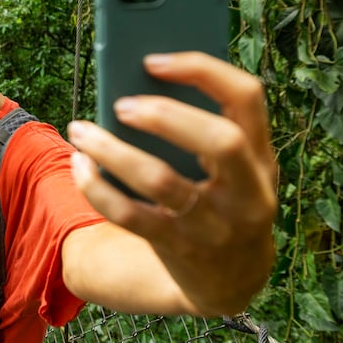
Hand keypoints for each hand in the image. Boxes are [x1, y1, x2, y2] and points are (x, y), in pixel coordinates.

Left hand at [67, 52, 276, 315]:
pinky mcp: (179, 250)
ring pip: (161, 181)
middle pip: (220, 141)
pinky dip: (97, 187)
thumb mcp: (234, 168)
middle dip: (165, 116)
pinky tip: (80, 166)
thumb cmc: (223, 200)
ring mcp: (216, 225)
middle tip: (121, 105)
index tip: (153, 60)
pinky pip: (130, 216)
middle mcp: (248, 191)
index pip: (247, 97)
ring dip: (112, 151)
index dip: (202, 70)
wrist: (234, 281)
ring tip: (80, 130)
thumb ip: (204, 128)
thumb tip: (134, 84)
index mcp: (262, 155)